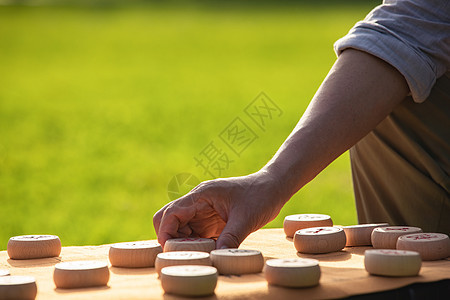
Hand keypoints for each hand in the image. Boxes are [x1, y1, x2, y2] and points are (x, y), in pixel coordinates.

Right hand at [153, 171, 287, 248]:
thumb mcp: (246, 219)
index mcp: (202, 195)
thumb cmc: (260, 196)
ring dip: (184, 242)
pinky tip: (208, 251)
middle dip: (170, 238)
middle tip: (183, 254)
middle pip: (169, 219)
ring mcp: (203, 210)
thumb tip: (216, 258)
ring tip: (199, 254)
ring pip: (180, 228)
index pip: (171, 212)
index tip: (171, 250)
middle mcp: (198, 201)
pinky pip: (195, 233)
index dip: (166, 232)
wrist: (273, 187)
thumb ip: (231, 238)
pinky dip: (196, 244)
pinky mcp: (211, 219)